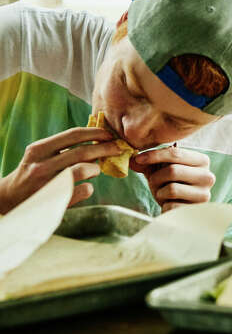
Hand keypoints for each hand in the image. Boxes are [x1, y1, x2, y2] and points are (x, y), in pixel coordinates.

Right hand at [0, 126, 127, 212]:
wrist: (9, 201)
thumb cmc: (32, 175)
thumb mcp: (41, 157)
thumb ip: (63, 149)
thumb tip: (97, 141)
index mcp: (39, 149)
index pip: (73, 135)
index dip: (96, 133)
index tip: (110, 134)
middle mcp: (41, 165)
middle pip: (83, 152)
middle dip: (106, 149)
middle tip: (118, 149)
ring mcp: (47, 184)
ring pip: (84, 170)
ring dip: (96, 169)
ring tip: (96, 170)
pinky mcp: (55, 201)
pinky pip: (84, 190)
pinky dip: (89, 188)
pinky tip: (86, 187)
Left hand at [130, 145, 215, 210]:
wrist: (178, 208)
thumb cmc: (170, 185)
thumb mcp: (160, 170)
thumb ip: (147, 162)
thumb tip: (132, 161)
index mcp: (202, 161)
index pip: (176, 153)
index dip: (154, 155)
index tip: (139, 159)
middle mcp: (208, 176)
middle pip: (173, 170)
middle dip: (156, 177)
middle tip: (154, 182)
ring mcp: (204, 194)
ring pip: (172, 189)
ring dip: (160, 192)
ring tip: (164, 194)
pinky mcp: (196, 210)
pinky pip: (171, 205)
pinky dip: (164, 205)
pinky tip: (170, 204)